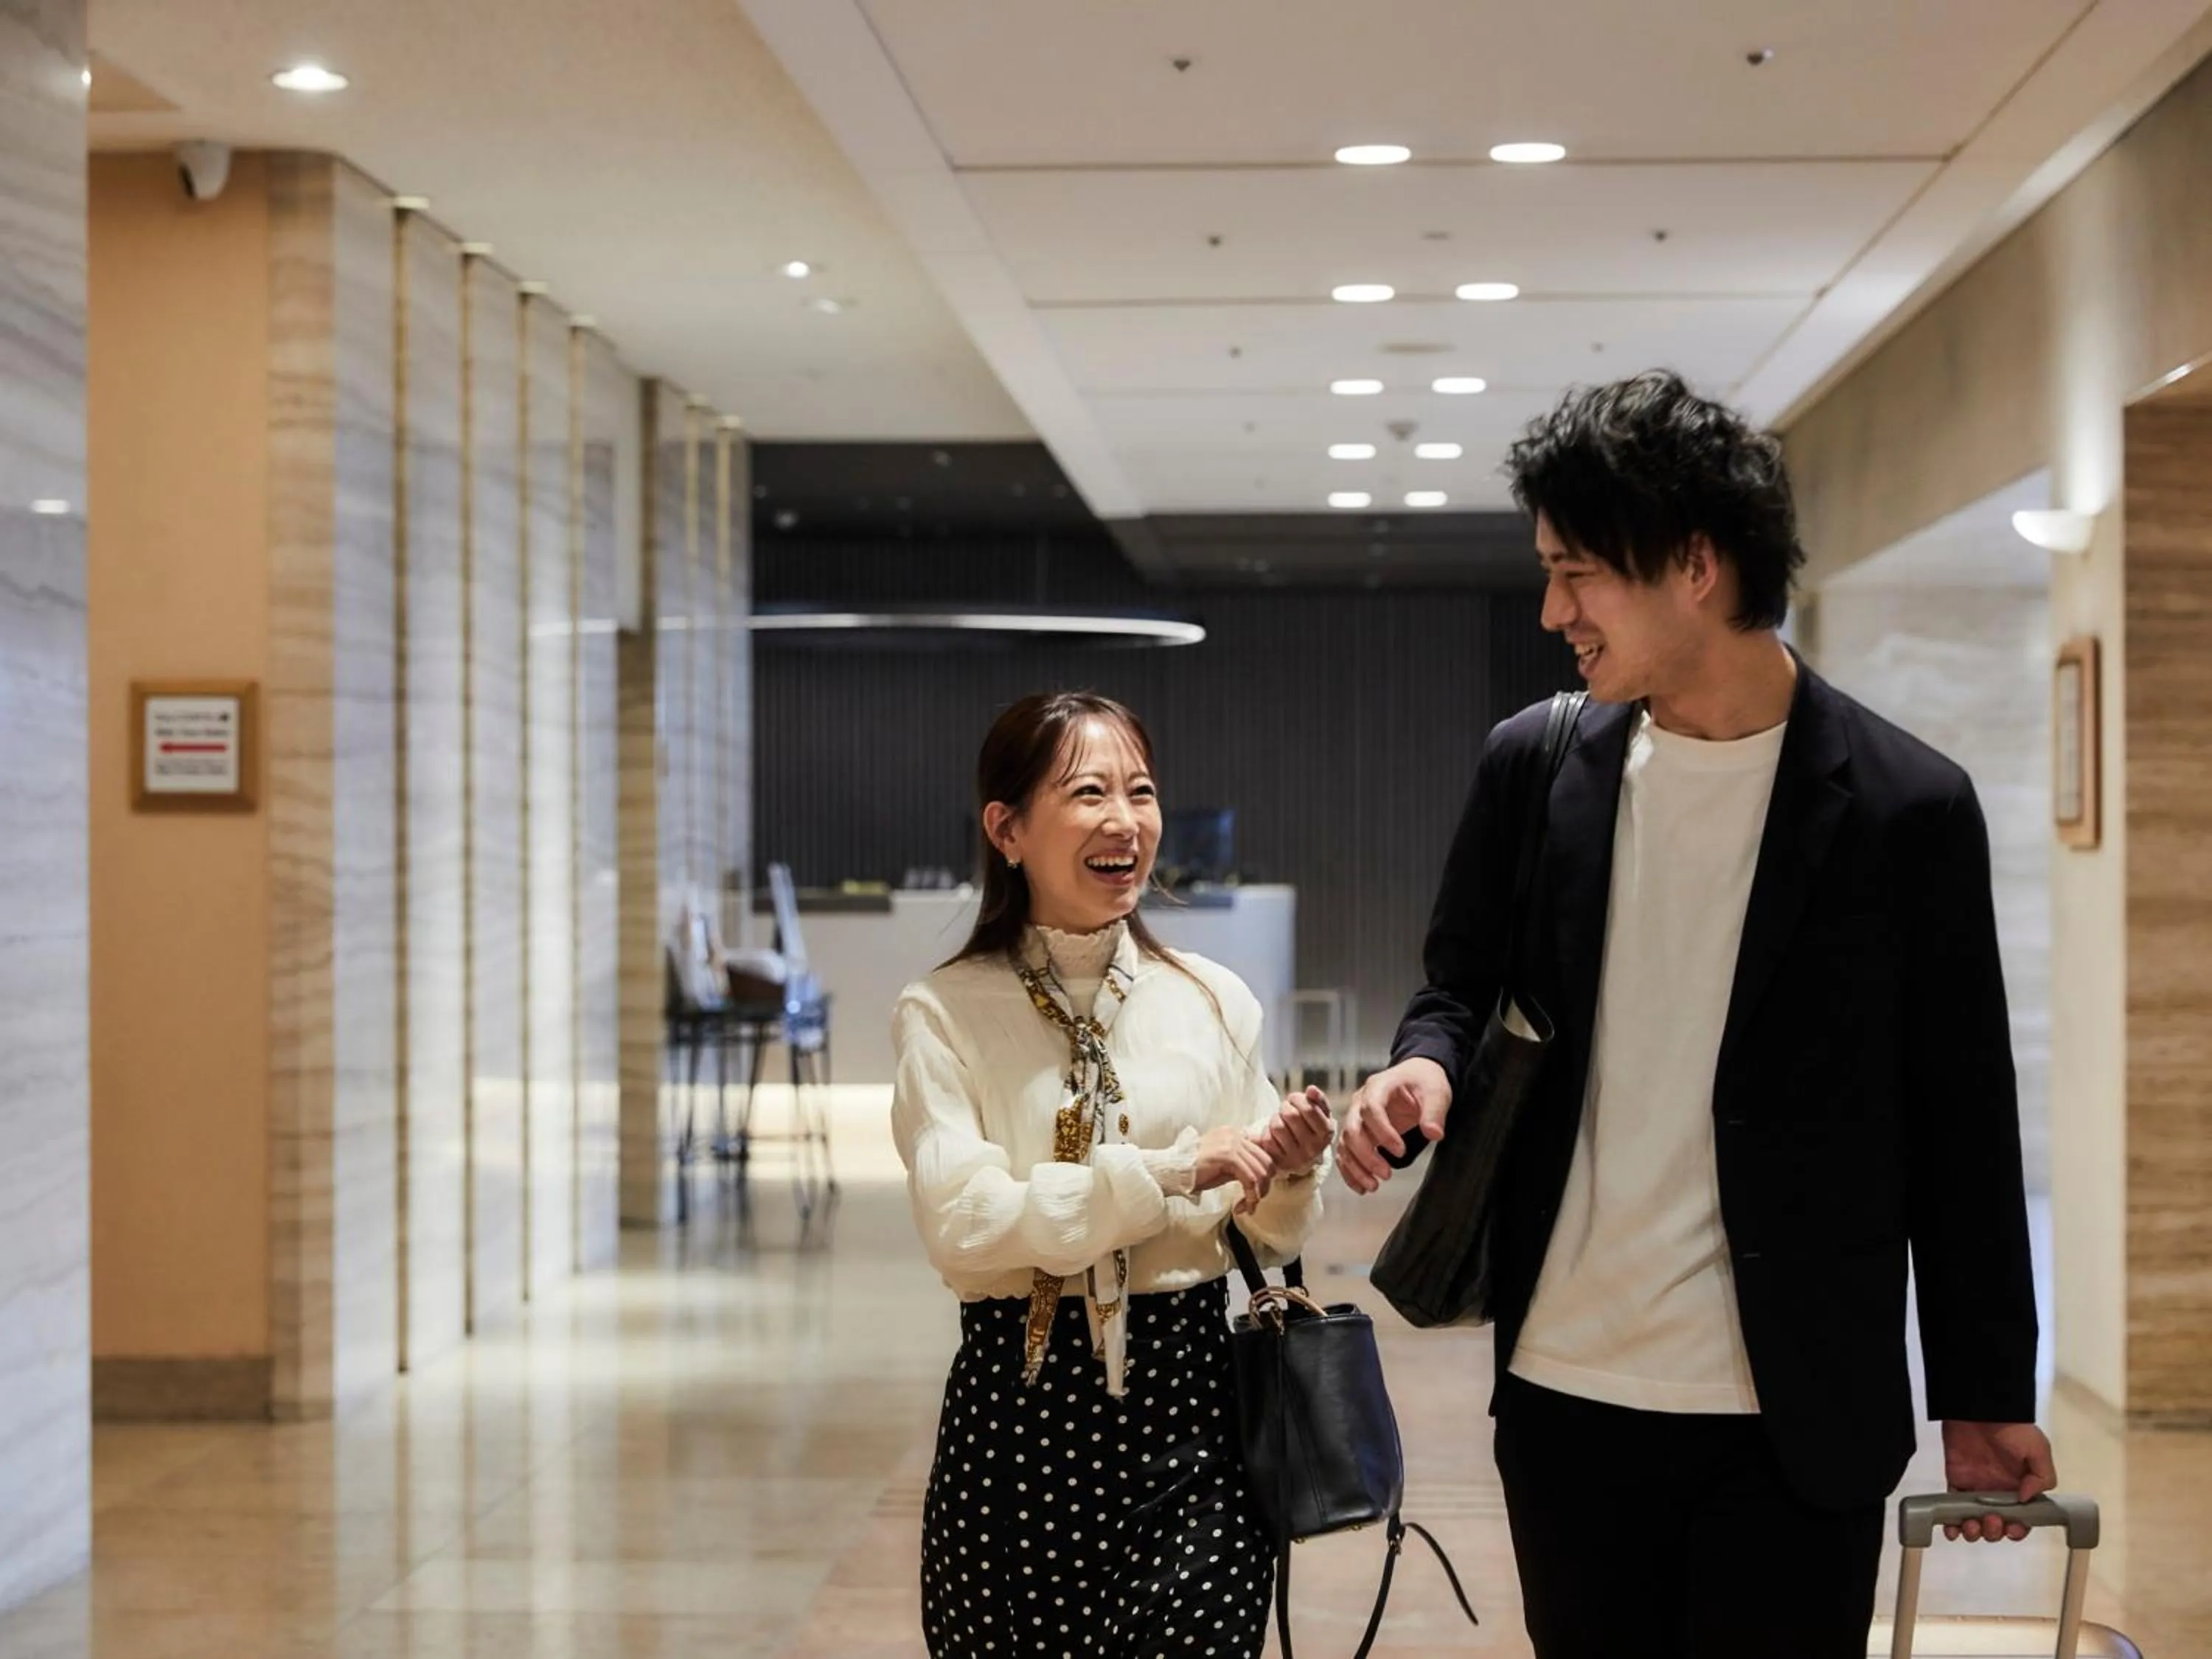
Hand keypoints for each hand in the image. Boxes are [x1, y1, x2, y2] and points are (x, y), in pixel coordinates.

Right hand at [1194, 1126, 1276, 1214]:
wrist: (1174, 1171)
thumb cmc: (1195, 1171)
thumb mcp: (1223, 1164)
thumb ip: (1240, 1164)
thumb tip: (1260, 1178)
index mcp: (1235, 1133)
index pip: (1262, 1153)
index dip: (1265, 1175)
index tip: (1258, 1191)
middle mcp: (1235, 1134)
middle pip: (1266, 1162)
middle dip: (1264, 1186)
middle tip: (1254, 1201)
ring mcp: (1232, 1143)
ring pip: (1260, 1171)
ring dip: (1257, 1194)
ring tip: (1249, 1206)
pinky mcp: (1228, 1156)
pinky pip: (1250, 1178)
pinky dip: (1251, 1195)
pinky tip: (1244, 1205)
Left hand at [1257, 1086, 1332, 1176]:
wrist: (1304, 1156)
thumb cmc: (1311, 1127)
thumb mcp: (1321, 1113)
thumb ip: (1319, 1099)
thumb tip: (1311, 1090)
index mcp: (1326, 1133)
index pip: (1308, 1109)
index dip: (1297, 1098)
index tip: (1294, 1099)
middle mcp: (1313, 1148)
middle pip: (1290, 1115)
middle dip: (1285, 1107)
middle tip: (1286, 1109)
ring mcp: (1296, 1158)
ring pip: (1277, 1127)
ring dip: (1275, 1119)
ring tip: (1281, 1121)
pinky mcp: (1280, 1164)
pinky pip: (1267, 1140)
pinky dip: (1267, 1133)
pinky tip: (1275, 1135)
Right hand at [1336, 1058, 1452, 1195]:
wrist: (1415, 1077)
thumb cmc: (1424, 1082)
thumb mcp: (1436, 1092)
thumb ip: (1434, 1112)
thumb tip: (1434, 1134)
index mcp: (1378, 1086)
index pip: (1371, 1109)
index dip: (1383, 1132)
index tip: (1401, 1151)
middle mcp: (1360, 1101)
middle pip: (1352, 1129)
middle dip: (1366, 1155)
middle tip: (1386, 1175)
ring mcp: (1355, 1117)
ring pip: (1345, 1144)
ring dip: (1356, 1167)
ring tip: (1373, 1187)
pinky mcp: (1357, 1133)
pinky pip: (1345, 1153)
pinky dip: (1350, 1171)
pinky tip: (1362, 1187)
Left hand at [1941, 1420, 2056, 1541]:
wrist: (1979, 1408)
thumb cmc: (2012, 1428)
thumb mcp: (2038, 1449)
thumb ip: (2041, 1477)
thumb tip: (2026, 1499)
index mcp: (2021, 1488)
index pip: (2022, 1519)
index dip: (2018, 1529)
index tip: (2012, 1527)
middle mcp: (1999, 1492)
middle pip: (1997, 1525)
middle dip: (1994, 1531)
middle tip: (1991, 1521)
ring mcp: (1977, 1488)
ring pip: (1975, 1521)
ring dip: (1974, 1532)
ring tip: (1972, 1526)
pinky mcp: (1956, 1480)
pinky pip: (1952, 1508)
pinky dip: (1952, 1523)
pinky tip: (1953, 1530)